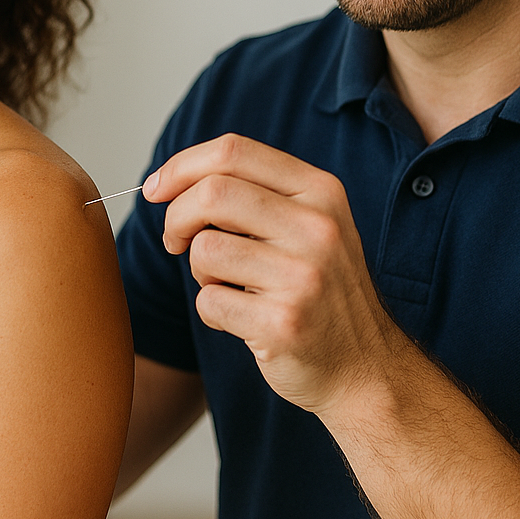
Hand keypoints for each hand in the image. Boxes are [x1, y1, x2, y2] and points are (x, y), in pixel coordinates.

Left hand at [146, 133, 404, 414]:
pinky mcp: (285, 323)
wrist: (364, 367)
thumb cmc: (318, 290)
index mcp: (321, 191)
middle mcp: (319, 227)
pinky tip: (242, 320)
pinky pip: (210, 301)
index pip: (234, 151)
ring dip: (199, 271)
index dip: (181, 166)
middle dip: (176, 217)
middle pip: (213, 193)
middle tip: (175, 240)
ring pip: (205, 250)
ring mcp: (305, 276)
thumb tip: (167, 182)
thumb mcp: (307, 225)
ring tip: (229, 285)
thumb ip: (253, 194)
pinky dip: (212, 311)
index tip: (155, 189)